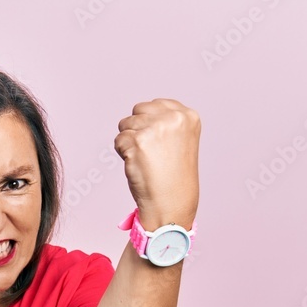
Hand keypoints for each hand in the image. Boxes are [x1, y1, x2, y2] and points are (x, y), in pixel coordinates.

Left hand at [114, 98, 200, 227]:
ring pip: (125, 124)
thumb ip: (166, 121)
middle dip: (137, 129)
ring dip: (129, 142)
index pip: (156, 104)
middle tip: (150, 152)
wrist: (171, 203)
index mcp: (188, 116)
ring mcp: (155, 128)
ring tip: (146, 160)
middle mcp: (173, 118)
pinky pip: (118, 140)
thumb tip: (141, 112)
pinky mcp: (138, 142)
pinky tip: (138, 166)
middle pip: (138, 110)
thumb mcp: (180, 140)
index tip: (158, 143)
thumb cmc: (174, 176)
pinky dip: (123, 154)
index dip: (150, 123)